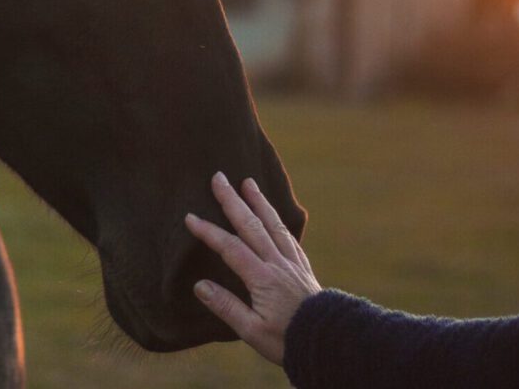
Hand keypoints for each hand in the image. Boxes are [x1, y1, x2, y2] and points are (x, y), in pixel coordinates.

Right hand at [184, 172, 320, 364]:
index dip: (209, 231)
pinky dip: (278, 220)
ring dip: (258, 201)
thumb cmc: (286, 339)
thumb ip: (226, 307)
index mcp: (262, 278)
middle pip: (251, 225)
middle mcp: (277, 263)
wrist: (327, 341)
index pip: (230, 247)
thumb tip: (199, 286)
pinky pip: (288, 236)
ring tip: (248, 182)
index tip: (190, 217)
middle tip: (219, 177)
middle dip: (232, 200)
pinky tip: (273, 214)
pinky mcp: (302, 267)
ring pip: (273, 224)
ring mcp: (292, 262)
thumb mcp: (251, 331)